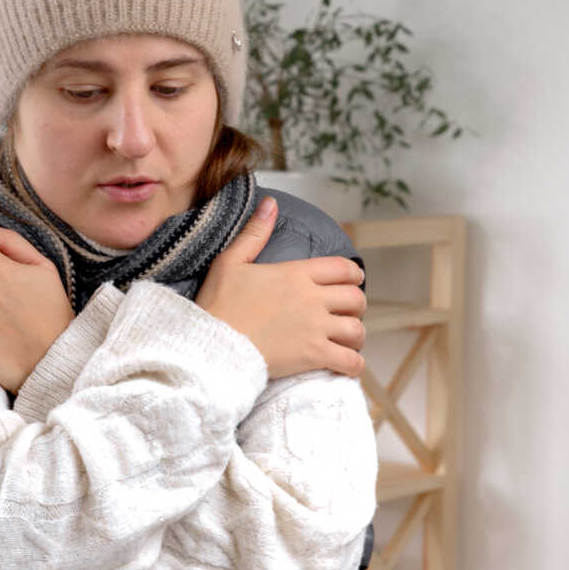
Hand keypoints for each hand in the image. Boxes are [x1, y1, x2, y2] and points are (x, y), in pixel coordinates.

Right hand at [196, 197, 367, 378]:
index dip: (353, 275)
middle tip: (347, 313)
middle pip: (356, 299)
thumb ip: (254, 232)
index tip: (353, 281)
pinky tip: (348, 366)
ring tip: (348, 341)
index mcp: (296, 274)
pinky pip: (350, 361)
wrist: (212, 344)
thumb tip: (270, 203)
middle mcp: (312, 298)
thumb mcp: (230, 261)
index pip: (342, 268)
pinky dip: (354, 365)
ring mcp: (315, 327)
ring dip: (356, 336)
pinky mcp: (314, 355)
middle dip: (356, 306)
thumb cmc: (218, 304)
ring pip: (357, 329)